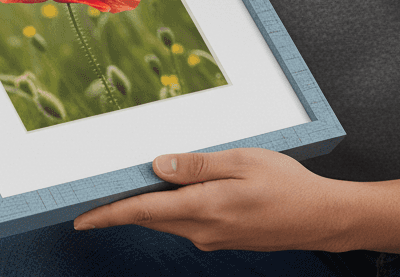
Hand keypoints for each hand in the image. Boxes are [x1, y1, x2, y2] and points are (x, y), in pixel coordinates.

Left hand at [73, 148, 353, 252]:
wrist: (319, 217)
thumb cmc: (286, 184)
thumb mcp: (241, 161)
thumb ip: (197, 164)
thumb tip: (157, 166)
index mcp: (204, 207)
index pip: (144, 212)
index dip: (109, 214)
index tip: (80, 219)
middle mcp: (203, 230)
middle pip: (152, 218)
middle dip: (124, 208)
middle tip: (99, 193)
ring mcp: (213, 238)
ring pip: (170, 221)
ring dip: (151, 206)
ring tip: (138, 184)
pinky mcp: (223, 238)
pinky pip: (188, 223)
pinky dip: (175, 208)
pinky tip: (182, 190)